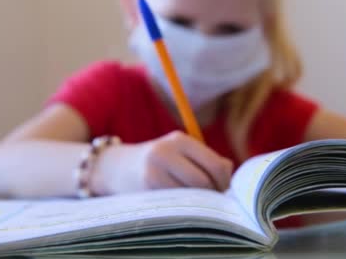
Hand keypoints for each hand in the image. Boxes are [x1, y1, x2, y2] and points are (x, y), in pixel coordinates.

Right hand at [92, 131, 233, 194]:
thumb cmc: (158, 161)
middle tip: (211, 199)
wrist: (115, 167)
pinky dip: (183, 206)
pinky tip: (180, 203)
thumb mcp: (180, 152)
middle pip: (204, 181)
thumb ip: (206, 159)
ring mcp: (154, 170)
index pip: (214, 164)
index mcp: (180, 140)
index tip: (223, 189)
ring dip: (198, 201)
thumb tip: (229, 171)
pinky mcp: (145, 187)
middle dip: (212, 193)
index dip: (224, 181)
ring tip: (196, 201)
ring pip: (190, 193)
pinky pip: (175, 202)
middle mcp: (166, 151)